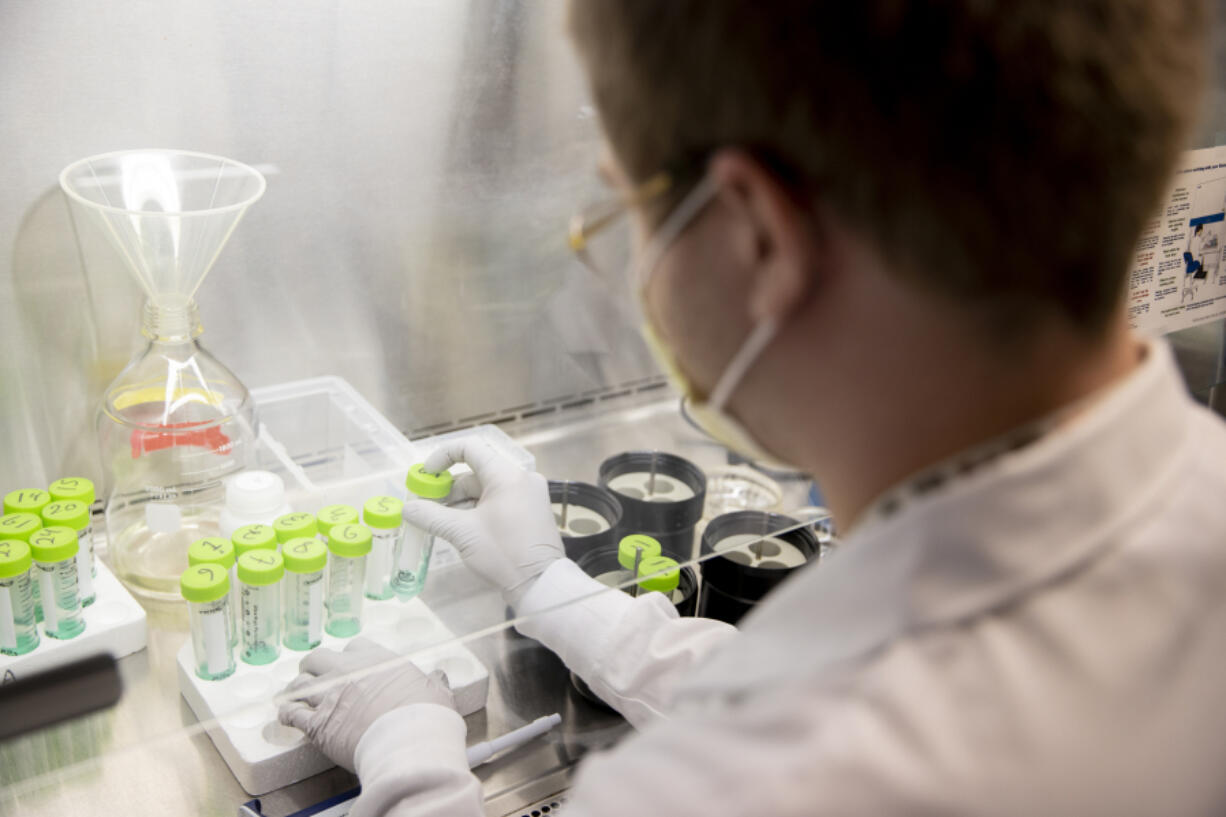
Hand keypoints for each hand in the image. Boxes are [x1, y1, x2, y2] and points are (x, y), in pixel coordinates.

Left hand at [277, 638, 454, 771]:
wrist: (408, 742)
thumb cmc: (425, 715)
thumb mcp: (436, 692)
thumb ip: (433, 682)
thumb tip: (439, 676)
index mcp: (376, 660)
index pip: (355, 646)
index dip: (350, 655)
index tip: (350, 663)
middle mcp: (347, 672)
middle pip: (318, 658)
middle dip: (314, 665)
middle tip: (314, 674)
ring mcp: (329, 696)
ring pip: (300, 684)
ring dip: (296, 689)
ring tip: (294, 695)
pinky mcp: (317, 723)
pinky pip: (292, 714)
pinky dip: (286, 714)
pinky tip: (284, 716)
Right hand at [402, 439, 563, 608]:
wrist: (540, 584)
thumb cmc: (503, 553)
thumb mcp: (462, 533)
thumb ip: (431, 516)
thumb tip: (407, 509)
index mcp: (507, 475)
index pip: (470, 448)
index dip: (443, 457)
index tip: (426, 476)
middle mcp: (521, 479)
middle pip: (476, 473)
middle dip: (449, 489)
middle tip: (428, 508)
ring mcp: (529, 495)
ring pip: (486, 490)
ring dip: (462, 503)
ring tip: (441, 523)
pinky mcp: (531, 512)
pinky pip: (499, 502)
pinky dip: (478, 510)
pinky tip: (462, 528)